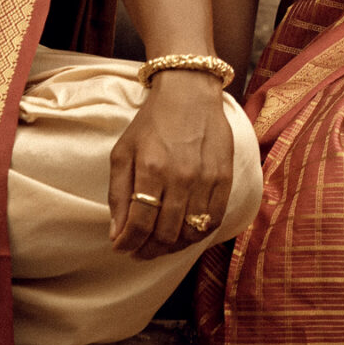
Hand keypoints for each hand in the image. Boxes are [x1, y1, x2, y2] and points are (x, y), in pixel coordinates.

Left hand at [107, 73, 233, 259]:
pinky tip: (183, 234)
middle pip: (166, 234)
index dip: (128, 243)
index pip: (140, 224)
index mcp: (151, 169)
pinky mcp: (226, 178)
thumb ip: (118, 194)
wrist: (190, 93)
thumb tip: (117, 234)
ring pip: (191, 233)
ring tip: (158, 245)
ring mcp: (207, 179)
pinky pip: (213, 221)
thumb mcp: (123, 152)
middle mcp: (181, 177)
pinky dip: (196, 235)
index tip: (121, 248)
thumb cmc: (152, 122)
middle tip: (137, 252)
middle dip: (147, 250)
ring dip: (171, 247)